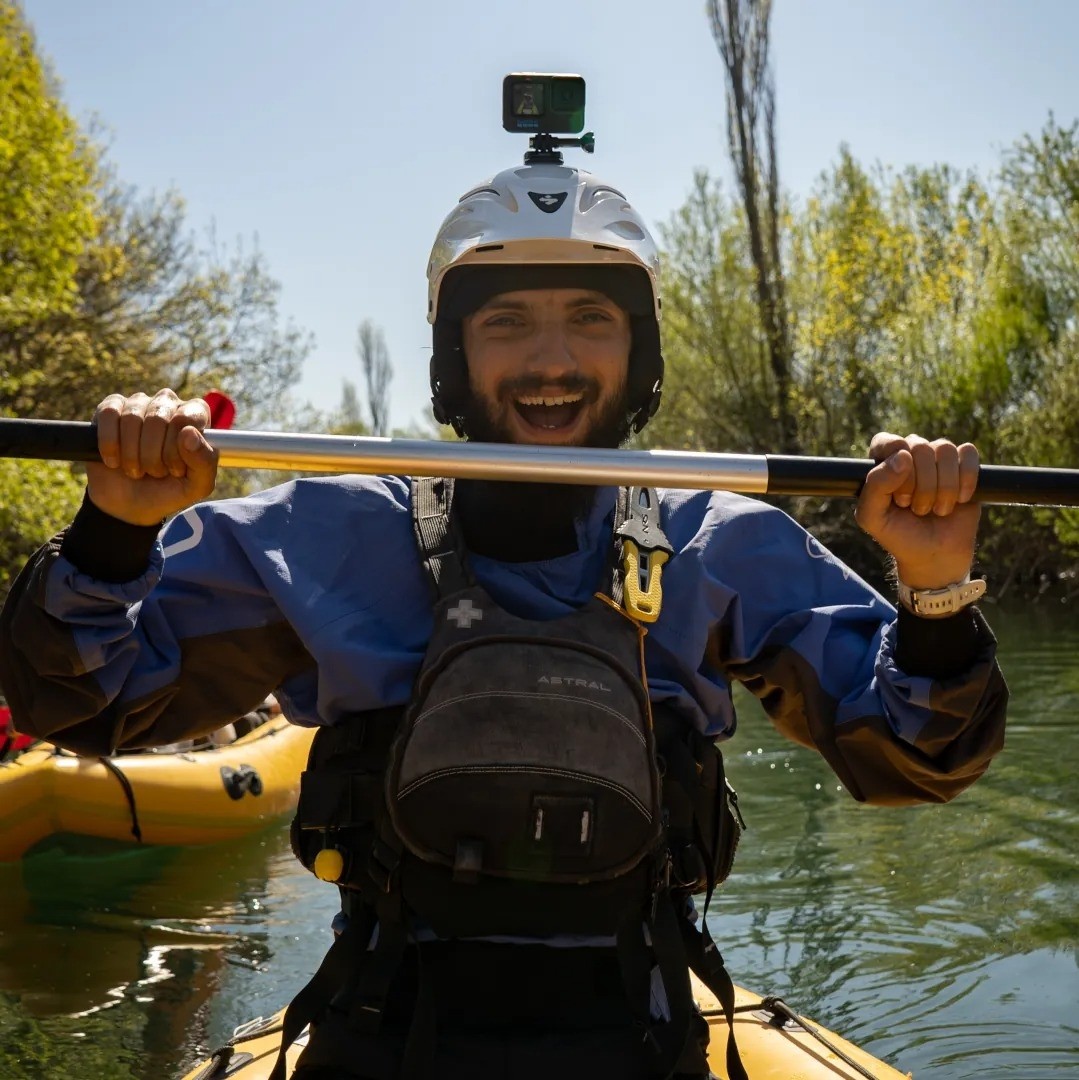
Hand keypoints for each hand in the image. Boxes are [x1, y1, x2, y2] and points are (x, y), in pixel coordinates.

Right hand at [87, 390, 218, 525]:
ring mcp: (138, 403)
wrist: (130, 504)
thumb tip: (189, 433)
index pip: (187, 418)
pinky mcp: (109, 408)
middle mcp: (168, 403)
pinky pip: (108, 415)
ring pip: (131, 418)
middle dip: (153, 456)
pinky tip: (114, 460)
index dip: (177, 449)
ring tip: (136, 470)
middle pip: (158, 418)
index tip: (176, 469)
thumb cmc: (170, 490)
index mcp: (195, 415)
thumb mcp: (197, 486)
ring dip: (131, 455)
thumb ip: (204, 461)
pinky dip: (109, 444)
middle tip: (154, 473)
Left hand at [855, 432, 980, 588]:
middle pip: (919, 446)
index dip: (895, 461)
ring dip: (943, 488)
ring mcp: (937, 460)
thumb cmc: (898, 534)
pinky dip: (965, 480)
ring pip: (944, 449)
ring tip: (935, 508)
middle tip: (916, 508)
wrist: (934, 554)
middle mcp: (910, 456)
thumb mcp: (872, 517)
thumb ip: (875, 486)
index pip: (886, 441)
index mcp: (883, 463)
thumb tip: (902, 456)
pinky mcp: (964, 466)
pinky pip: (968, 453)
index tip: (899, 490)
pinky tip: (959, 499)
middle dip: (920, 485)